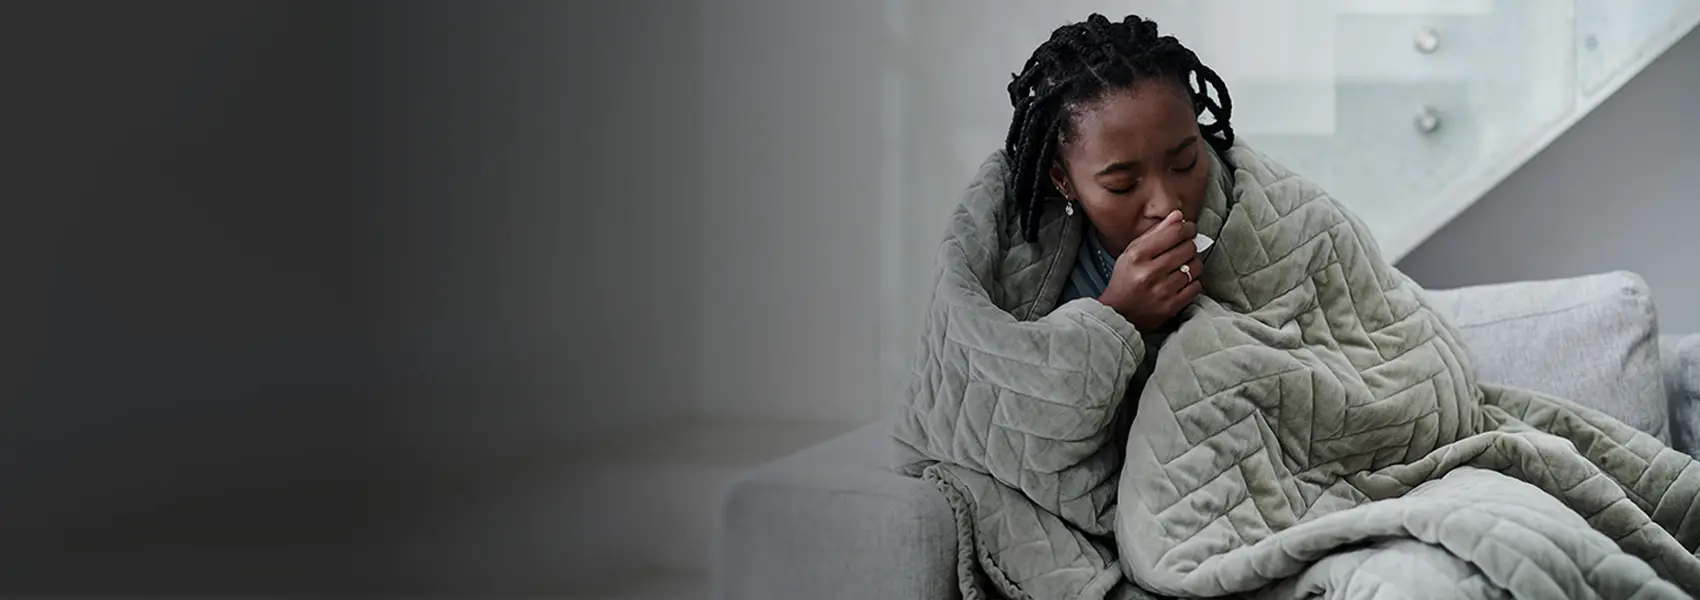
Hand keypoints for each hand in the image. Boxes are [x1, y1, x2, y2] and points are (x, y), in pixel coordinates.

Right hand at [1097, 210, 1204, 330]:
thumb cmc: (1124, 280)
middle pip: (1187, 248)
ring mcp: (1162, 291)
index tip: (1189, 229)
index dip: (1187, 228)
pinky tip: (1183, 281)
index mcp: (1137, 256)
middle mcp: (1150, 272)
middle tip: (1186, 247)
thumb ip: (1155, 233)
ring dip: (1193, 263)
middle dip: (1190, 245)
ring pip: (1195, 267)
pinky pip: (1196, 286)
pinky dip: (1193, 281)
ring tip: (1184, 265)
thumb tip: (1178, 216)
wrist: (1118, 314)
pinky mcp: (1172, 306)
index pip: (1174, 233)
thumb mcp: (1131, 252)